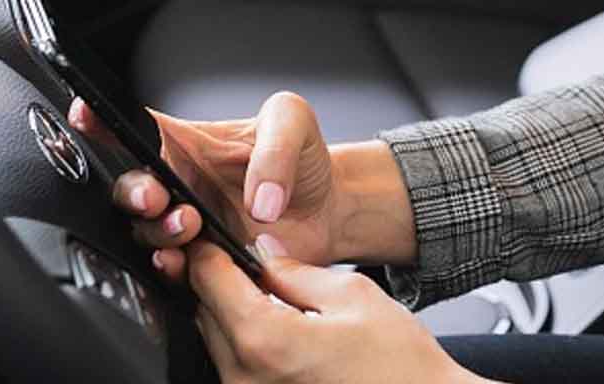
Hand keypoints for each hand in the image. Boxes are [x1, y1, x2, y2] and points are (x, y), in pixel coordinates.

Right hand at [71, 91, 341, 280]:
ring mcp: (187, 226)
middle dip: (132, 192)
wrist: (330, 211)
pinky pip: (173, 273)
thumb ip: (276, 148)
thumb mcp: (293, 123)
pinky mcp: (203, 265)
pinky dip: (174, 270)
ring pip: (144, 232)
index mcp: (186, 143)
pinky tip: (187, 263)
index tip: (85, 116)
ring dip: (158, 232)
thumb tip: (260, 198)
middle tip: (156, 195)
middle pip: (128, 187)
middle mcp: (177, 184)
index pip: (133, 127)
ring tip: (189, 224)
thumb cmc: (305, 160)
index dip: (100, 121)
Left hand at [188, 237, 493, 383]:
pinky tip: (282, 333)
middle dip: (220, 281)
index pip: (208, 279)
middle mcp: (243, 377)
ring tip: (273, 298)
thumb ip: (297, 272)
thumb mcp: (354, 295)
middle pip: (204, 312)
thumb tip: (262, 253)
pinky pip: (234, 368)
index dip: (209, 249)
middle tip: (249, 261)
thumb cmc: (399, 363)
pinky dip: (247, 343)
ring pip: (217, 341)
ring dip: (233, 314)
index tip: (215, 234)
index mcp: (265, 339)